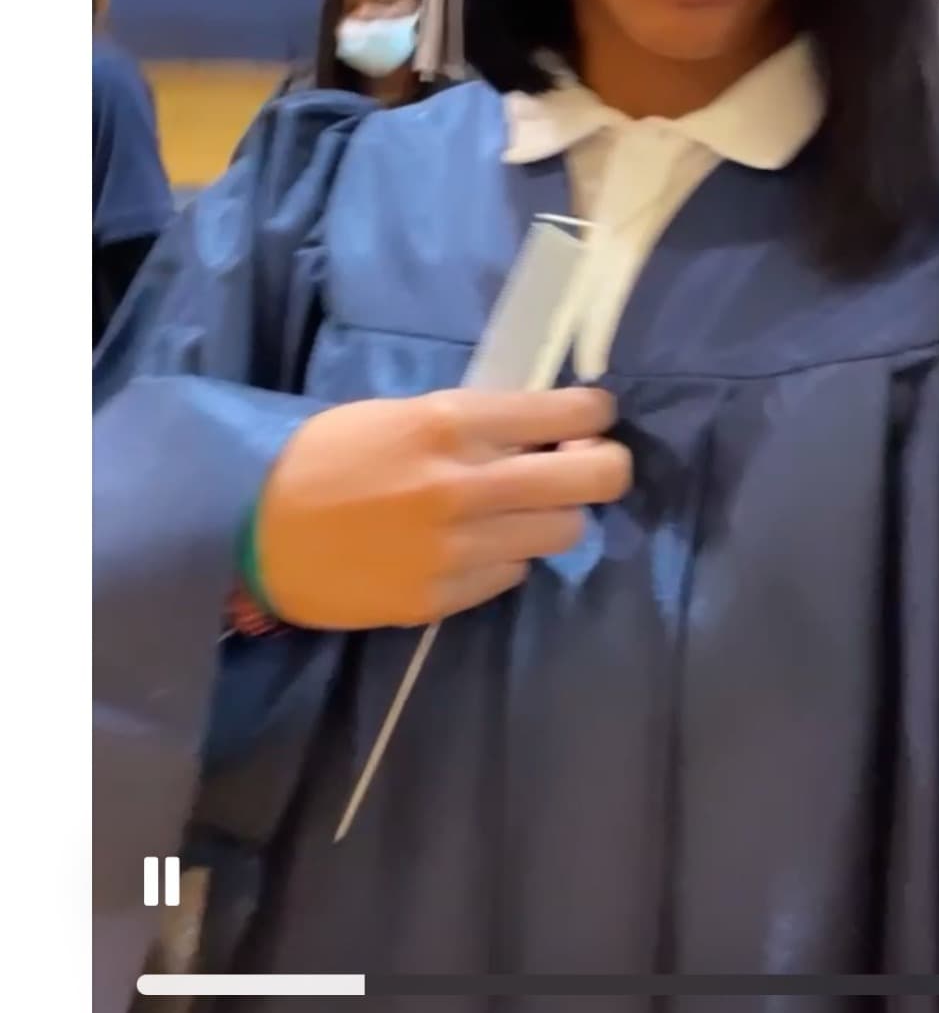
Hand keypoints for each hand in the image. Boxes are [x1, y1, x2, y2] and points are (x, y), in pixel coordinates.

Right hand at [256, 389, 629, 629]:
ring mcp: (457, 549)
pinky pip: (512, 574)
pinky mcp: (442, 599)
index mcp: (451, 423)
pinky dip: (506, 556)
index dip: (595, 415)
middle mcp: (464, 486)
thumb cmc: (326, 457)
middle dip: (607, 466)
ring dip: (554, 516)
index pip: (566, 415)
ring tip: (525, 508)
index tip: (596, 418)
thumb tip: (541, 431)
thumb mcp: (400, 414)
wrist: (256, 534)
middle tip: (593, 464)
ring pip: (562, 533)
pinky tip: (475, 544)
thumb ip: (472, 424)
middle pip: (591, 480)